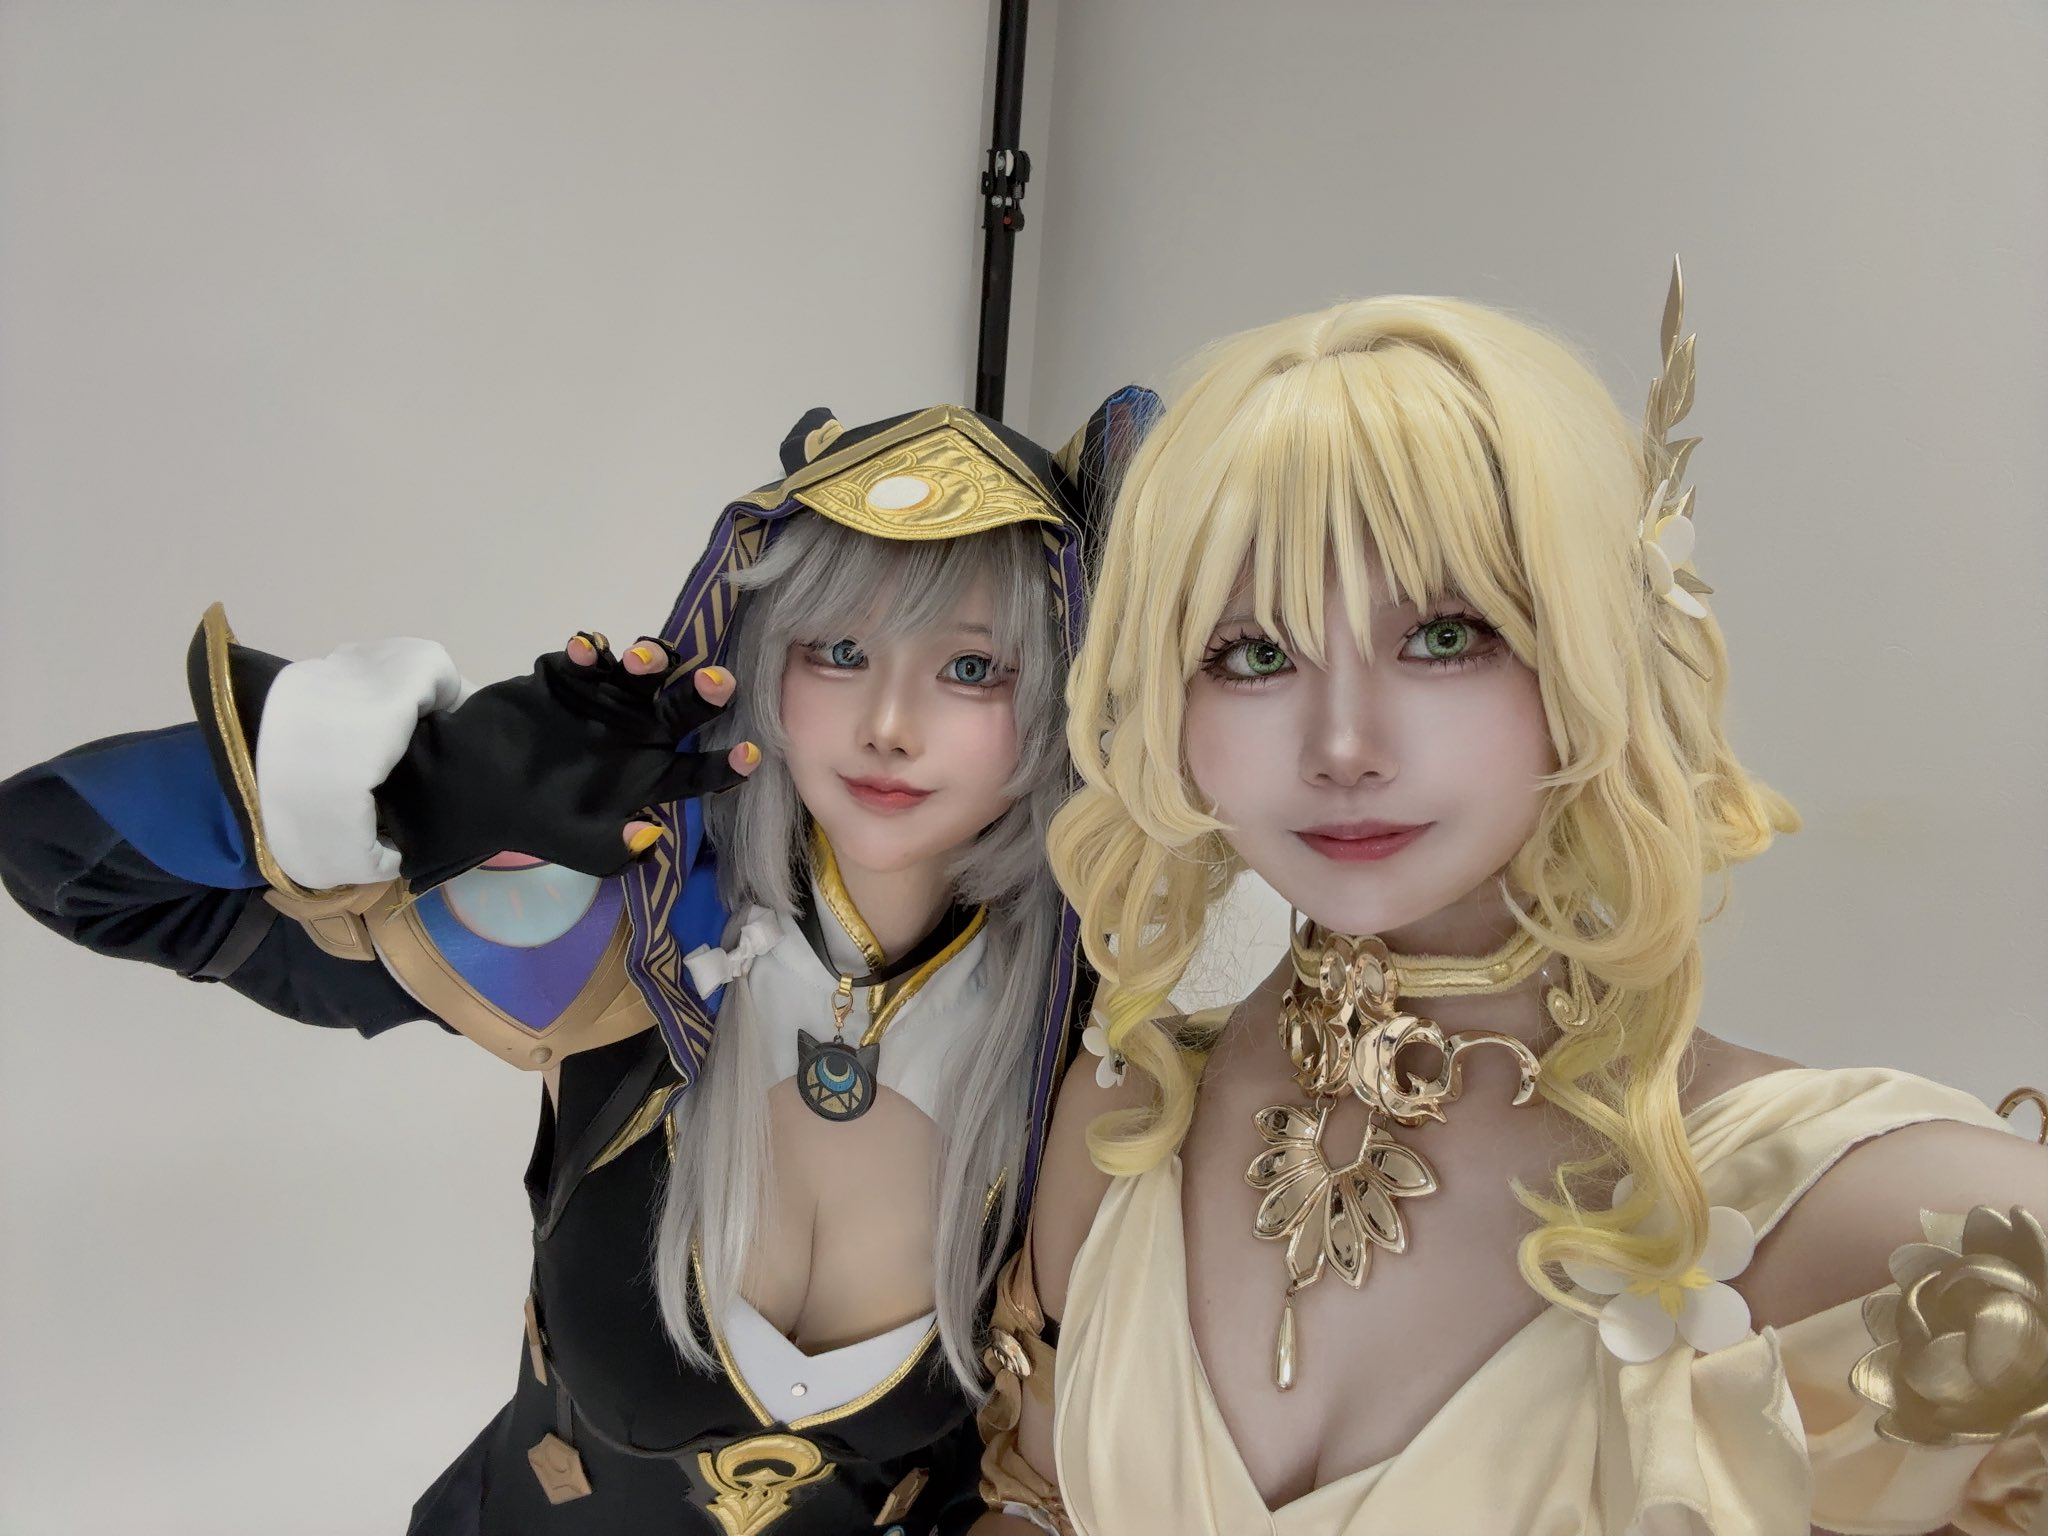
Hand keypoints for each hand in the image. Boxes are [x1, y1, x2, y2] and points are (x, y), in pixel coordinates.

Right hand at [372, 631, 758, 890]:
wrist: (471, 790)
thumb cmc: (535, 822)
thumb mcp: (580, 848)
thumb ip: (616, 851)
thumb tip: (650, 839)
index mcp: (652, 776)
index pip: (699, 770)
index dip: (725, 764)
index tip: (750, 754)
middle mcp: (640, 733)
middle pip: (686, 708)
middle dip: (706, 693)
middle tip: (716, 682)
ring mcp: (607, 699)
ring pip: (645, 671)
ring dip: (649, 660)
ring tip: (638, 662)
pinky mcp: (569, 676)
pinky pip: (586, 657)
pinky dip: (588, 650)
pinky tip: (585, 651)